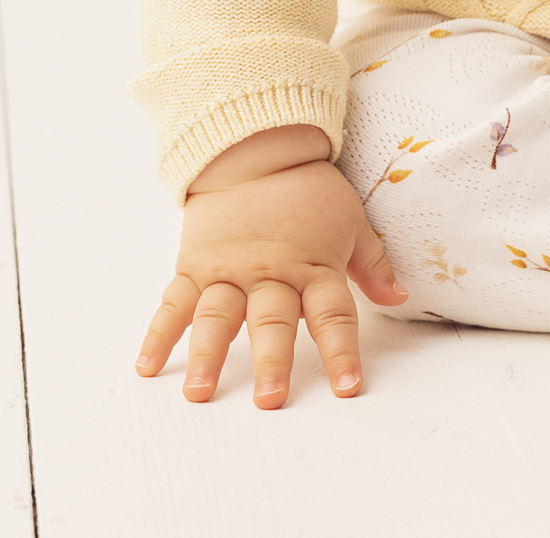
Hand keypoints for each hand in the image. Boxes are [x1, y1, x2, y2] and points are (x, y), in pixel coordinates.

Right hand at [135, 126, 407, 407]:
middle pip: (273, 320)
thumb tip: (400, 298)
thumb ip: (372, 263)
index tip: (347, 388)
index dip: (342, 351)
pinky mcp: (194, 265)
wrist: (258, 151)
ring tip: (199, 391)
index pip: (333, 313)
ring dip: (208, 354)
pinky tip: (149, 366)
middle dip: (272, 361)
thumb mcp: (351, 220)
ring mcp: (228, 270)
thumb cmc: (309, 192)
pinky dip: (159, 333)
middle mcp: (271, 272)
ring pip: (218, 315)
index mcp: (314, 265)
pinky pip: (174, 302)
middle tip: (270, 400)